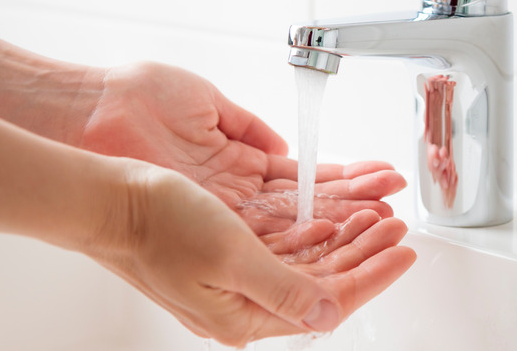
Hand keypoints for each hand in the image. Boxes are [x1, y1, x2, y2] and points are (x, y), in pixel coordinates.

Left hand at [80, 62, 406, 233]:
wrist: (93, 116)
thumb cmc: (137, 101)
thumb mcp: (209, 104)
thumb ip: (250, 129)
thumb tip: (283, 146)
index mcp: (239, 166)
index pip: (305, 183)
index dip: (346, 182)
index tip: (380, 181)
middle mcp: (237, 200)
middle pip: (311, 212)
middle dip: (358, 211)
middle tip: (396, 212)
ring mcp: (226, 218)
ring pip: (299, 230)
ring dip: (346, 226)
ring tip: (387, 225)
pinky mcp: (212, 229)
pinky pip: (272, 238)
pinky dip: (311, 236)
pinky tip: (345, 234)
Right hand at [97, 165, 414, 346]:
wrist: (113, 203)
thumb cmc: (160, 225)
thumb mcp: (231, 257)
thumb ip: (284, 289)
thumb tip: (327, 314)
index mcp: (244, 314)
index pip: (328, 302)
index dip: (372, 276)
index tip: (403, 254)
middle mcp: (242, 302)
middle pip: (323, 282)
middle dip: (365, 253)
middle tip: (397, 229)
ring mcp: (235, 280)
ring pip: (308, 264)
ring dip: (343, 241)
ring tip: (374, 218)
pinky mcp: (228, 258)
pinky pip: (283, 251)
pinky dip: (312, 234)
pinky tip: (330, 219)